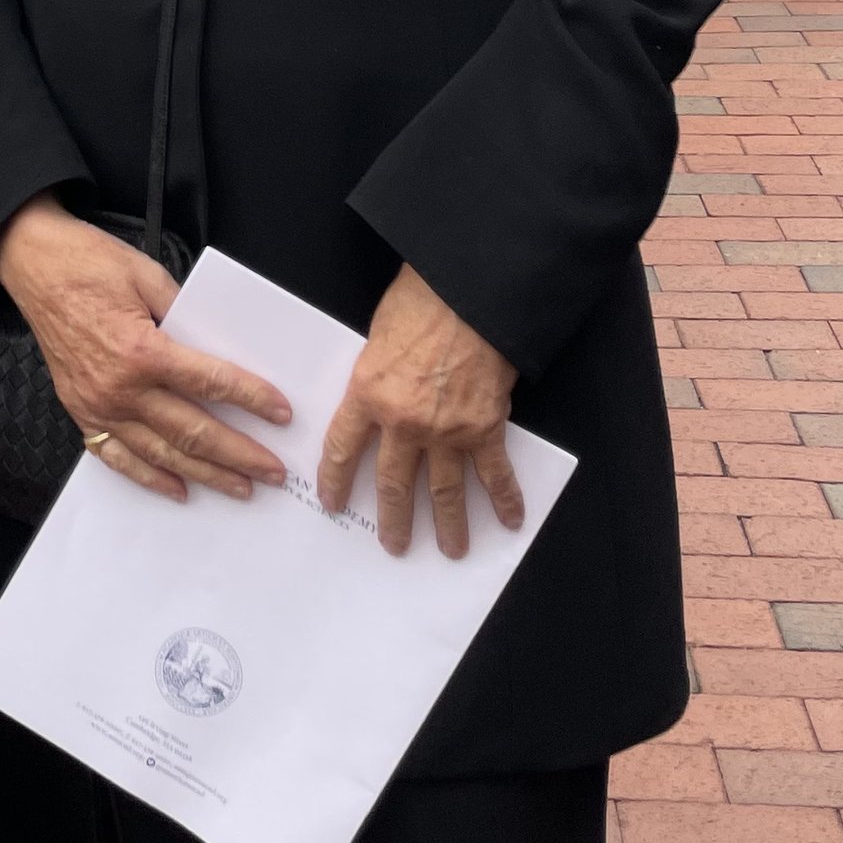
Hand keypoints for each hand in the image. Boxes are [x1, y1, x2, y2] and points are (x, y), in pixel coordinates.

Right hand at [0, 194, 290, 502]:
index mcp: (142, 350)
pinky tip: (177, 490)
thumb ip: (186, 314)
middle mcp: (121, 387)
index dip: (252, 399)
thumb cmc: (87, 263)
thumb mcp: (148, 276)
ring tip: (240, 488)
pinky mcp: (81, 412)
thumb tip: (219, 347)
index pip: (211, 383)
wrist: (33, 266)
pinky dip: (149, 478)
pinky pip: (117, 457)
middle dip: (240, 454)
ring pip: (162, 454)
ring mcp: (99, 406)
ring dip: (205, 474)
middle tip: (274, 471)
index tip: (282, 414)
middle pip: (194, 431)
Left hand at [318, 264, 522, 557]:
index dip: (335, 479)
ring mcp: (446, 431)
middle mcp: (403, 423)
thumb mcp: (376, 337)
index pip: (342, 449)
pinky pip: (495, 473)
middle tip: (393, 544)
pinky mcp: (485, 428)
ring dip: (448, 524)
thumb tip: (376, 399)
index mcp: (367, 395)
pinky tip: (510, 521)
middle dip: (393, 519)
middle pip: (393, 483)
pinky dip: (505, 499)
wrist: (469, 293)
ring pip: (444, 491)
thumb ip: (374, 376)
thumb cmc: (419, 301)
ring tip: (451, 550)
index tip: (332, 502)